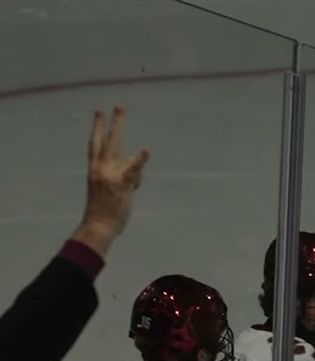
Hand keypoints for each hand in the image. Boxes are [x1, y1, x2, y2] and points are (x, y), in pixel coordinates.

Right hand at [73, 107, 149, 255]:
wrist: (98, 226)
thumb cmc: (105, 209)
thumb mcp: (111, 186)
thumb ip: (123, 171)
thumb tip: (136, 161)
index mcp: (95, 169)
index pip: (95, 144)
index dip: (98, 128)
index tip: (99, 112)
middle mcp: (101, 169)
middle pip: (109, 141)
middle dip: (114, 124)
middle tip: (119, 106)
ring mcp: (110, 175)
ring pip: (128, 161)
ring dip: (135, 171)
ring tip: (129, 184)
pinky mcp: (121, 183)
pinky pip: (133, 170)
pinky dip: (140, 160)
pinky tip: (146, 150)